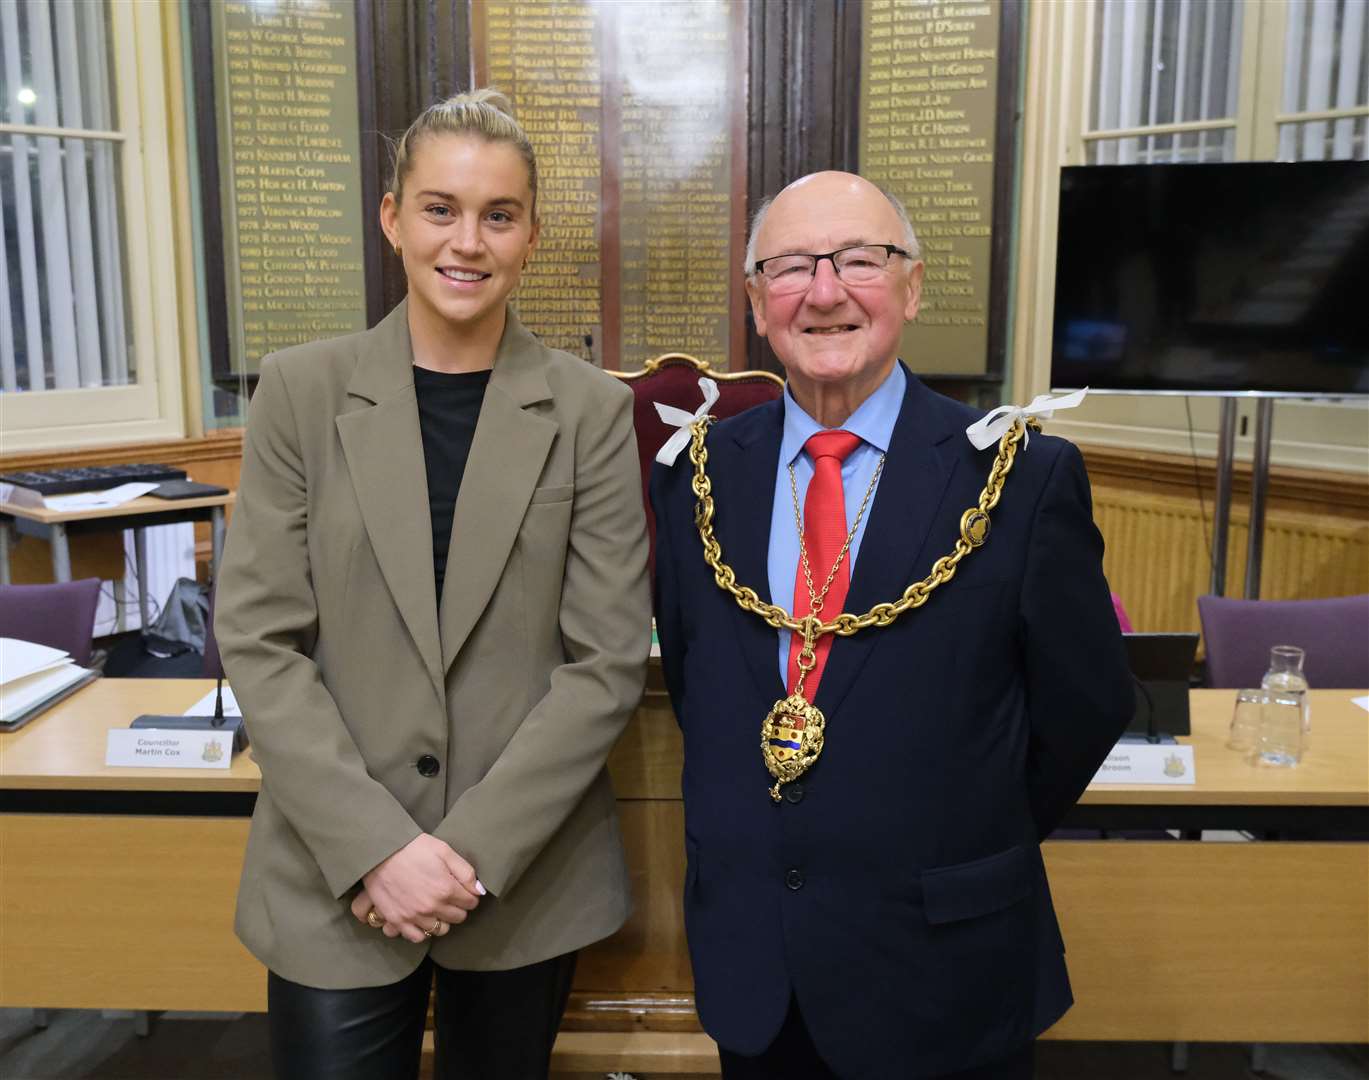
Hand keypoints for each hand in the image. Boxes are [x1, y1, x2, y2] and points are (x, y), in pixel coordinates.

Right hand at [354, 834, 483, 942]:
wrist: (381, 852)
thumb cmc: (414, 848)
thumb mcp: (445, 851)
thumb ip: (466, 872)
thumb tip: (479, 890)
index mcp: (446, 889)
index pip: (471, 903)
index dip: (469, 895)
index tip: (464, 890)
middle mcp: (432, 907)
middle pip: (458, 918)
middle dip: (458, 908)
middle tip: (450, 897)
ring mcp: (414, 916)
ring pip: (440, 930)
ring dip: (442, 920)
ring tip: (437, 908)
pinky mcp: (398, 920)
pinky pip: (417, 937)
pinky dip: (422, 931)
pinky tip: (422, 919)